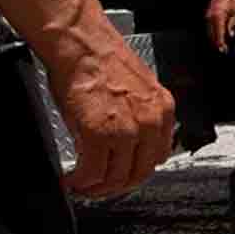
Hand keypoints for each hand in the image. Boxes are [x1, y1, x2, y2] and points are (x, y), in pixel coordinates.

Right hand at [49, 32, 176, 199]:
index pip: (157, 156)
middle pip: (138, 173)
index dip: (135, 171)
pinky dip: (80, 182)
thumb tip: (125, 145)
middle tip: (98, 188)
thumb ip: (138, 118)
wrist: (81, 44)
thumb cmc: (99, 60)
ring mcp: (126, 131)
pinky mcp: (99, 135)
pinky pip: (92, 173)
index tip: (120, 174)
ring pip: (116, 178)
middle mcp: (150, 122)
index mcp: (162, 109)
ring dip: (97, 189)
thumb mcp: (135, 90)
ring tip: (82, 186)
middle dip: (116, 186)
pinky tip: (72, 180)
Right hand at [205, 0, 234, 53]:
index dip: (221, 43)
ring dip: (214, 39)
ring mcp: (208, 16)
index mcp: (218, 17)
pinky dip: (212, 33)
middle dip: (217, 43)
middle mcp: (211, 18)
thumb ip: (232, 24)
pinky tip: (216, 37)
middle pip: (213, 35)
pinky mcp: (207, 15)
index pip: (219, 34)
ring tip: (220, 46)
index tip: (223, 50)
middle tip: (223, 50)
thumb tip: (230, 34)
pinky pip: (209, 27)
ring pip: (209, 32)